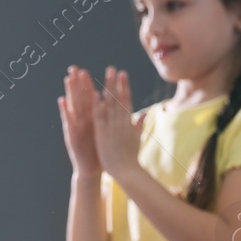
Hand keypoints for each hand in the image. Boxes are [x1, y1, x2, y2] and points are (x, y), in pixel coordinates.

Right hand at [58, 66, 100, 175]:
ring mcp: (76, 126)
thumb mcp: (102, 132)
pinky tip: (62, 100)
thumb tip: (108, 105)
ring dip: (70, 92)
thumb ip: (104, 118)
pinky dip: (65, 111)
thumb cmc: (98, 152)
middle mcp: (82, 120)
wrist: (90, 169)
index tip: (84, 70)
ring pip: (73, 106)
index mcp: (90, 119)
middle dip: (76, 83)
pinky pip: (69, 121)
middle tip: (73, 68)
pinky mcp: (72, 135)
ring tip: (67, 78)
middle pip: (78, 98)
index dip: (85, 84)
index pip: (87, 98)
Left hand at [90, 66, 142, 183]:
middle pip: (118, 99)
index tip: (123, 74)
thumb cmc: (131, 157)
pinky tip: (94, 93)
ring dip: (107, 88)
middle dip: (115, 83)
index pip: (127, 100)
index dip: (125, 86)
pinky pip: (99, 117)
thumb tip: (145, 113)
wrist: (126, 171)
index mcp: (129, 123)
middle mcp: (121, 123)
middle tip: (113, 68)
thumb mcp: (137, 138)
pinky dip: (97, 105)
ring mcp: (112, 128)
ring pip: (109, 104)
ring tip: (104, 75)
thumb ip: (139, 124)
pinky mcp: (103, 134)